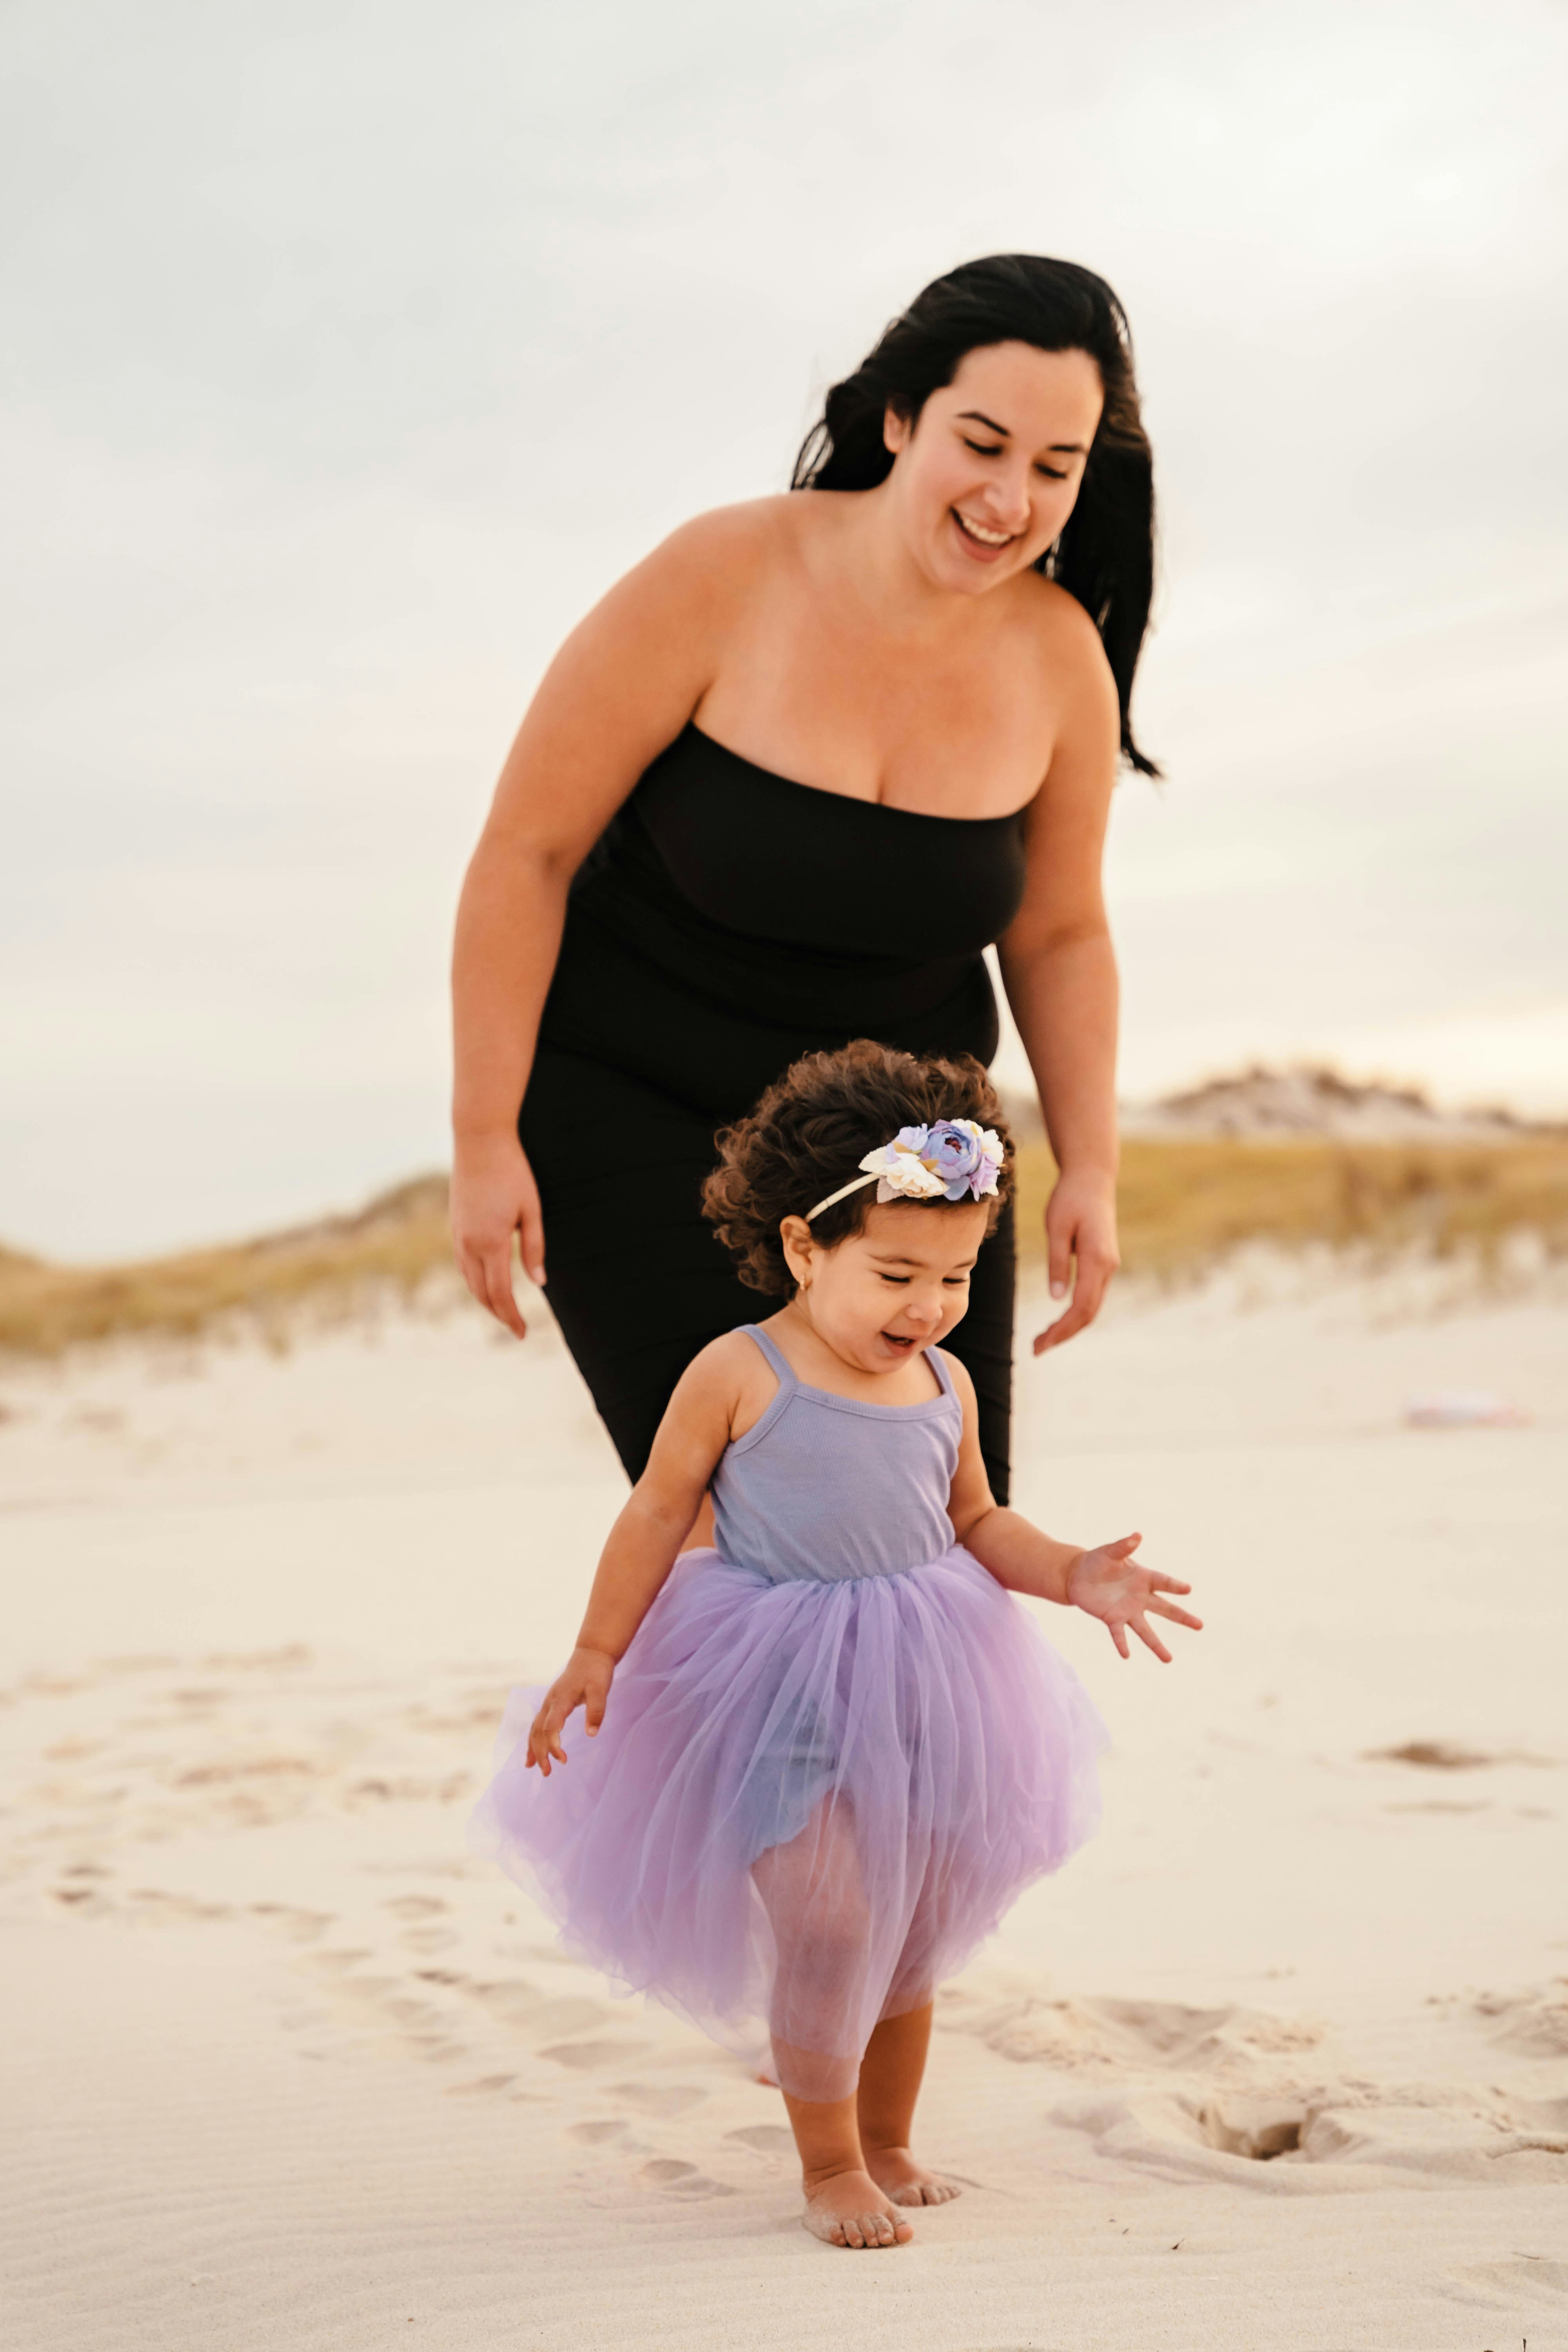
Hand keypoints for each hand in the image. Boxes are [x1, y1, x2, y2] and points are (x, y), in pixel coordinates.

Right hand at [451, 1132, 544, 1339]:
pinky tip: (485, 1284)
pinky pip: (462, 1264)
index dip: (511, 1317)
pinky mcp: (454, 1226)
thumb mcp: (532, 1209)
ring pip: (468, 1280)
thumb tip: (539, 1282)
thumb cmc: (513, 1172)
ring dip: (485, 1300)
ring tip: (504, 1311)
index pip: (500, 1293)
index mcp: (490, 1242)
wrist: (480, 1141)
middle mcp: (468, 1243)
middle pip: (481, 1293)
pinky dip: (474, 1281)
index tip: (522, 1333)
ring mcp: (457, 1235)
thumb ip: (535, 1248)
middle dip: (499, 1314)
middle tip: (517, 1329)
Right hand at [526, 1647, 615, 1773]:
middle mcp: (550, 1702)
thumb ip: (596, 1710)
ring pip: (534, 1729)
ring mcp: (548, 1703)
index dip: (554, 1745)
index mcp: (560, 1700)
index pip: (551, 1727)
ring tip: (533, 1768)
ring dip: (533, 1748)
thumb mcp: (600, 1689)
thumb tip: (591, 1734)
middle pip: (538, 1731)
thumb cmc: (596, 1672)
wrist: (591, 1654)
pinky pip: (537, 1724)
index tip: (564, 1760)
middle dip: (540, 1753)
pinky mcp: (551, 1704)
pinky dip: (533, 1739)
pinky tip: (532, 1752)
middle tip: (546, 1773)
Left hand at [1033, 1167, 1119, 1352]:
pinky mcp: (1103, 1262)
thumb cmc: (1070, 1198)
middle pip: (1088, 1313)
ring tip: (1043, 1339)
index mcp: (1097, 1260)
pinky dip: (1076, 1313)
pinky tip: (1058, 1319)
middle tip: (1036, 1349)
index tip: (1040, 1345)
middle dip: (1063, 1334)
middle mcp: (1108, 1267)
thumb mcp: (1057, 1227)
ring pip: (1092, 1307)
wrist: (1092, 1178)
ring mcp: (1108, 1265)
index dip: (1061, 1330)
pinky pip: (1091, 1296)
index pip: (1080, 1307)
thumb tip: (1056, 1298)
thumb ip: (1058, 1262)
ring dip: (1069, 1326)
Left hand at [1067, 1533, 1201, 1662]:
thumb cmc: (1098, 1560)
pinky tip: (1126, 1655)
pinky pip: (1119, 1634)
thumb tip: (1137, 1535)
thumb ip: (1124, 1546)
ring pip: (1145, 1630)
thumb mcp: (1110, 1552)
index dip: (1174, 1585)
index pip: (1163, 1582)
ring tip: (1168, 1660)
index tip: (1187, 1589)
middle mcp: (1140, 1597)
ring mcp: (1128, 1610)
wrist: (1078, 1575)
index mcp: (1144, 1578)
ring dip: (1156, 1645)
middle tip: (1200, 1625)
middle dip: (1182, 1617)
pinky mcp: (1112, 1619)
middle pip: (1165, 1609)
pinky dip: (1122, 1644)